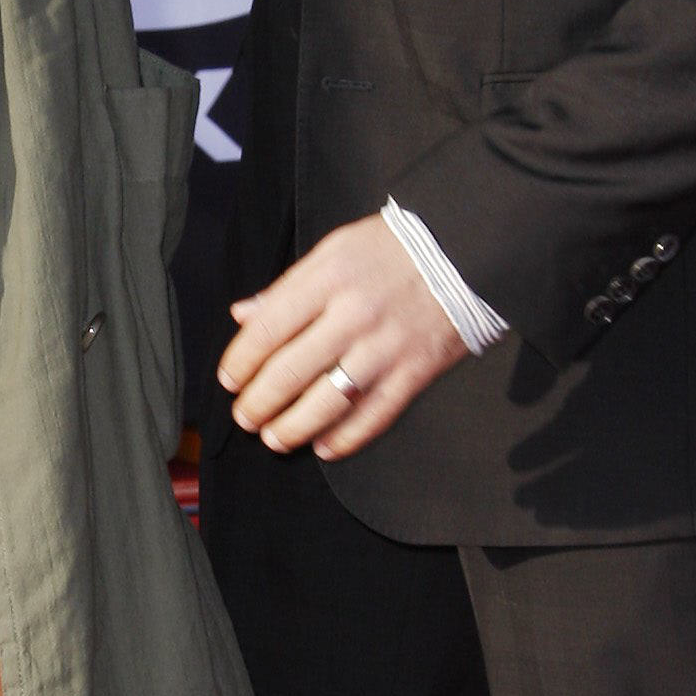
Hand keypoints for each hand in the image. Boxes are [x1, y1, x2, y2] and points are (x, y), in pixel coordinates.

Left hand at [219, 215, 469, 459]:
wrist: (466, 252)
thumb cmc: (393, 248)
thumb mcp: (336, 249)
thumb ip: (288, 285)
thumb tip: (243, 314)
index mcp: (328, 278)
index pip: (268, 329)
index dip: (241, 361)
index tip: (229, 380)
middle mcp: (353, 315)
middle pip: (290, 372)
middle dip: (259, 403)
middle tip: (245, 417)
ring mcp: (385, 347)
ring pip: (327, 402)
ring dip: (293, 428)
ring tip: (275, 438)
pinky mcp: (415, 371)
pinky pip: (374, 415)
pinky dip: (346, 438)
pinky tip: (324, 447)